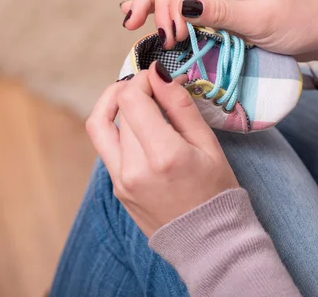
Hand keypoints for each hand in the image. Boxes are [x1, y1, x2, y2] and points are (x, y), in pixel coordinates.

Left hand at [86, 62, 238, 236]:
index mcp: (163, 156)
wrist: (208, 243)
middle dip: (133, 89)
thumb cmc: (216, 192)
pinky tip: (138, 127)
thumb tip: (158, 74)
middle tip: (154, 87)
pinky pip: (106, 148)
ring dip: (115, 105)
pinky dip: (117, 129)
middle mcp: (134, 169)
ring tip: (135, 98)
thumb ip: (180, 106)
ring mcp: (120, 181)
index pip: (131, 99)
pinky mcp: (116, 188)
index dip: (141, 80)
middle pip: (118, 110)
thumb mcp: (208, 145)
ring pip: (100, 126)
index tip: (156, 77)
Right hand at [121, 0, 317, 62]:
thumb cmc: (301, 22)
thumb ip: (219, 14)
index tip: (172, 34)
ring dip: (154, 3)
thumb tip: (180, 9)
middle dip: (157, 1)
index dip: (172, 1)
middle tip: (140, 29)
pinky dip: (165, 8)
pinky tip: (142, 12)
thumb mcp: (260, 20)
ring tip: (130, 20)